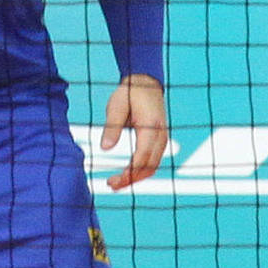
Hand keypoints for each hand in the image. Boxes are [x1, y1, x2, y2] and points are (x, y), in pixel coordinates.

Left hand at [100, 73, 167, 189]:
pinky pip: (153, 160)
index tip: (113, 181)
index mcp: (151, 128)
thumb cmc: (129, 93)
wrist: (146, 82)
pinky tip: (127, 173)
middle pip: (149, 166)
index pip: (142, 157)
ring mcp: (162, 138)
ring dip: (136, 177)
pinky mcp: (159, 140)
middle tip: (111, 185)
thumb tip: (105, 148)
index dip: (129, 173)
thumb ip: (111, 128)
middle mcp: (161, 136)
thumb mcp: (115, 107)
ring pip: (153, 166)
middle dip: (131, 179)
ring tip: (117, 183)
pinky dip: (141, 170)